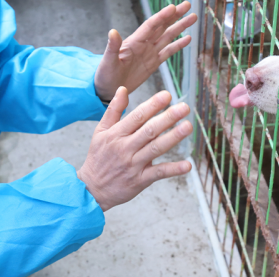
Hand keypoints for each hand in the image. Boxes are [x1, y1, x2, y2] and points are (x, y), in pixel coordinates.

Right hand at [77, 87, 192, 210]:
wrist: (91, 189)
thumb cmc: (98, 157)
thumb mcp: (100, 131)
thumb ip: (113, 110)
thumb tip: (123, 89)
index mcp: (116, 134)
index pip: (137, 116)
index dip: (153, 105)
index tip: (167, 95)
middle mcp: (125, 148)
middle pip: (149, 130)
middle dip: (168, 118)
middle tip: (184, 107)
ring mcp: (133, 165)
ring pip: (155, 149)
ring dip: (173, 138)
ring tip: (188, 127)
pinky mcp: (140, 180)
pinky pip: (158, 173)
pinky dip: (173, 169)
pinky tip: (187, 165)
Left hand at [94, 2, 197, 100]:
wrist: (106, 90)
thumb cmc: (104, 75)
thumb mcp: (107, 62)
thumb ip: (112, 47)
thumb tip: (113, 31)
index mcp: (134, 42)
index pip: (151, 25)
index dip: (162, 16)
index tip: (173, 7)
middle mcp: (143, 44)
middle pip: (162, 26)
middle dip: (175, 15)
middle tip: (188, 5)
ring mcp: (149, 53)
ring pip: (168, 36)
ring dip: (180, 27)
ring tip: (192, 17)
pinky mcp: (153, 64)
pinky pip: (168, 52)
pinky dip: (178, 45)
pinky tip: (188, 38)